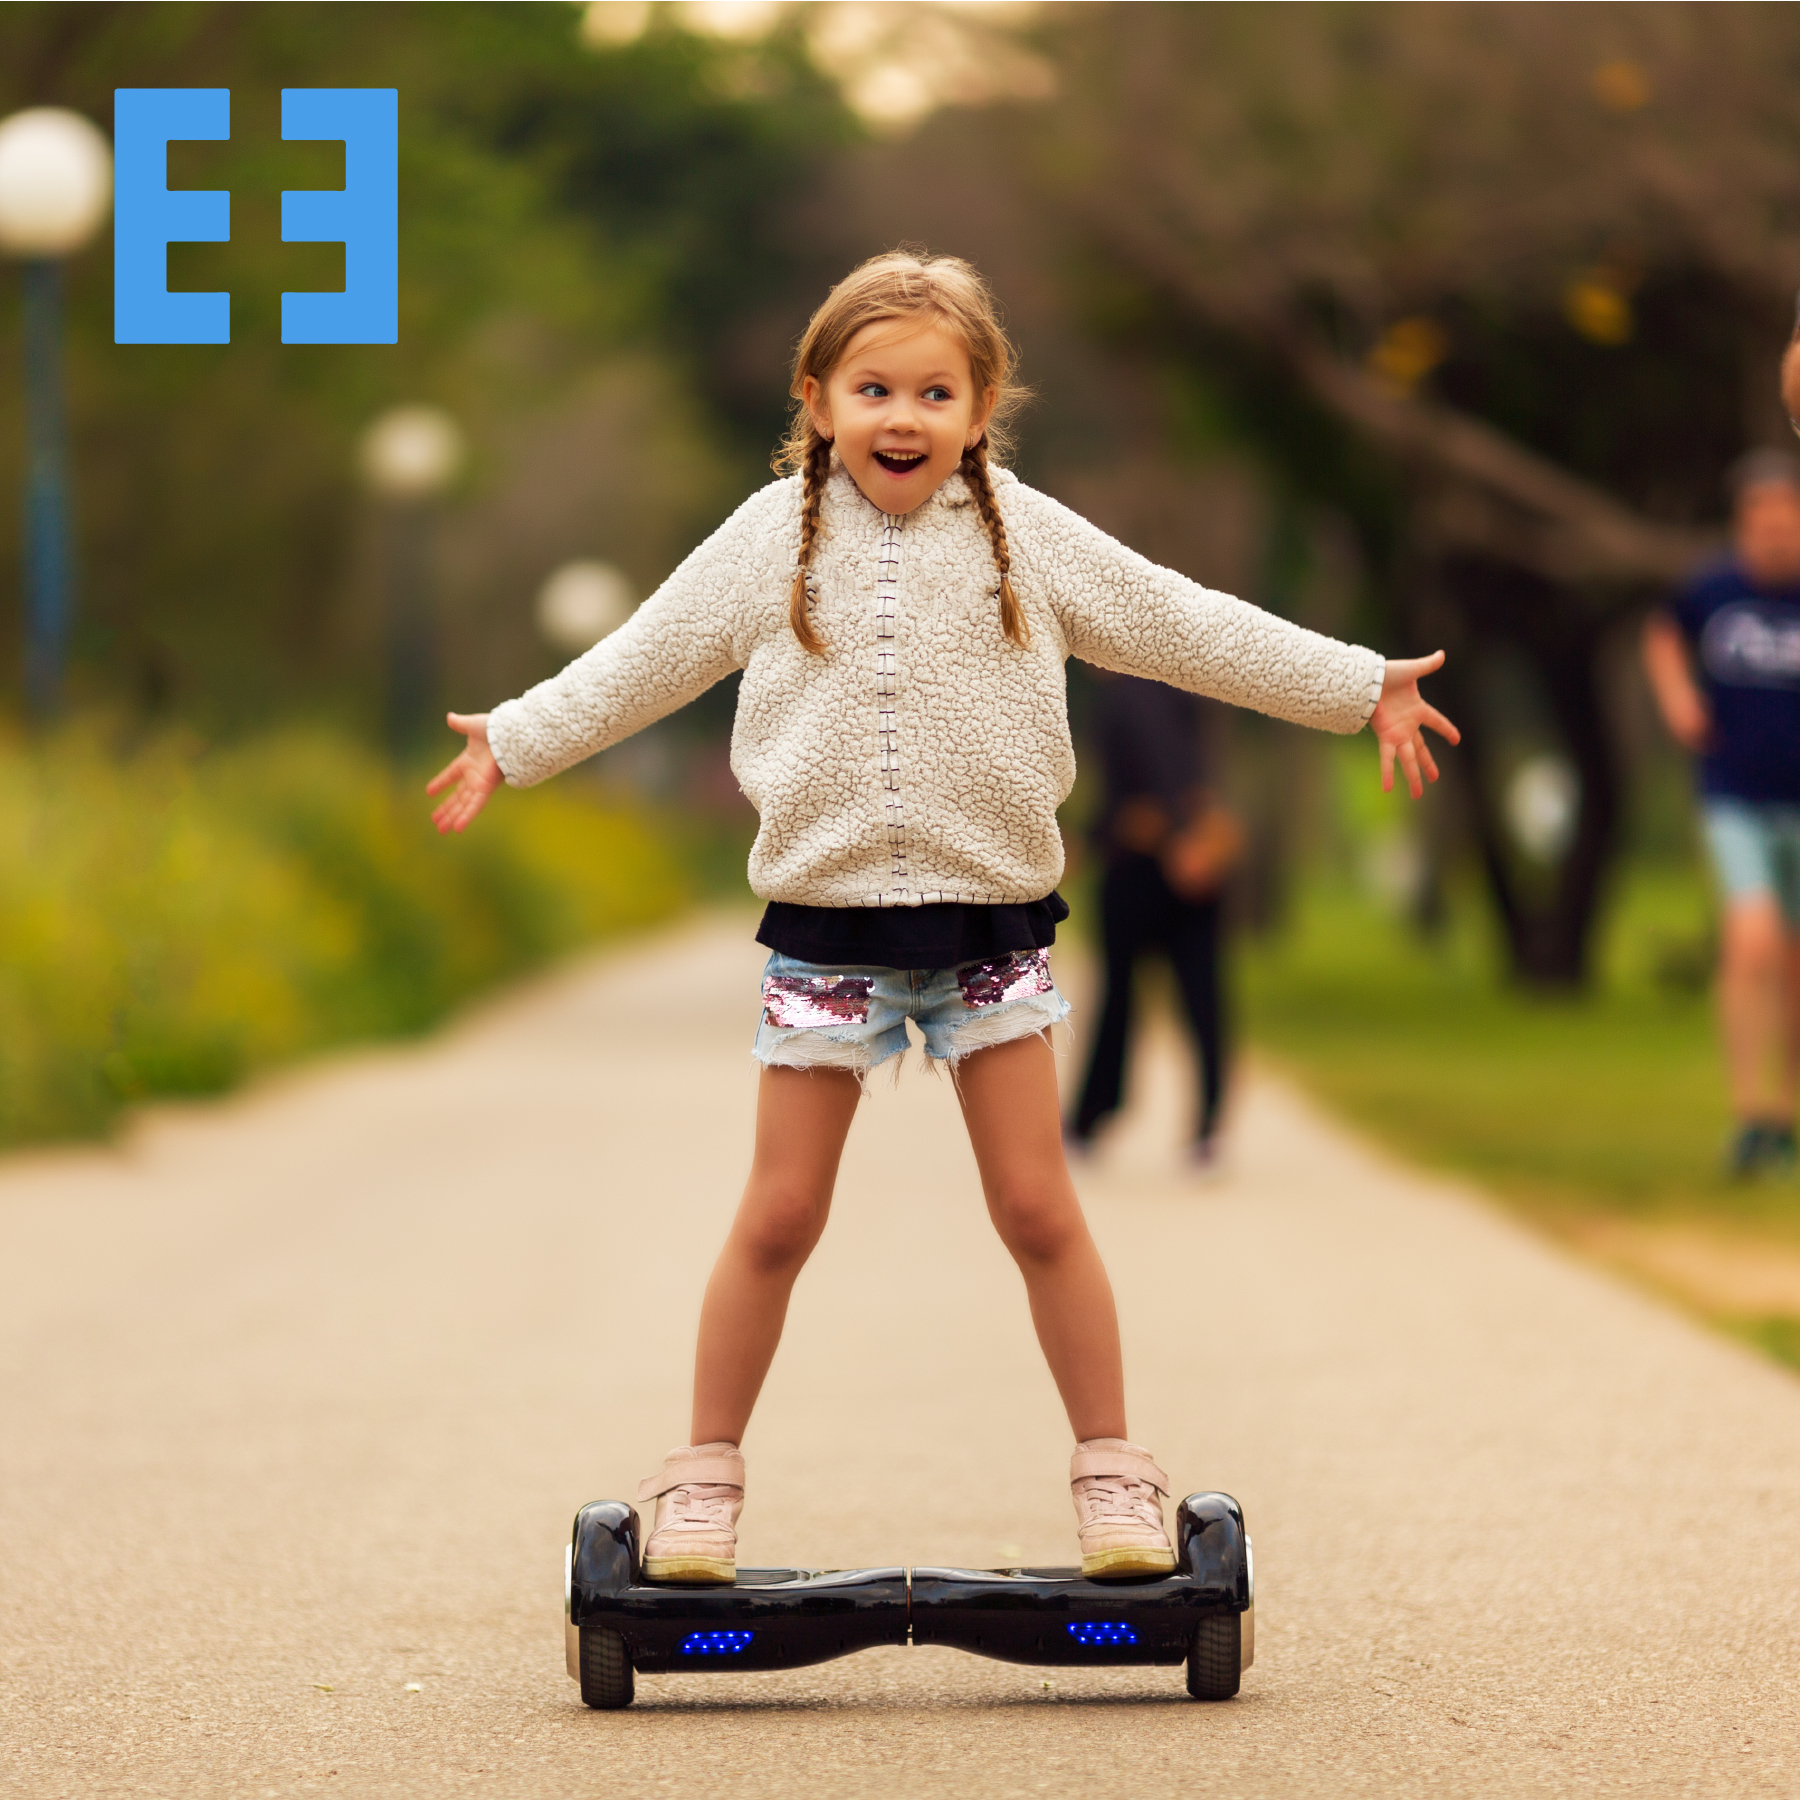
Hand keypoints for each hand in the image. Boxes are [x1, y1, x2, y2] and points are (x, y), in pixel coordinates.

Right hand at [426, 712, 502, 833]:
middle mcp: (474, 775)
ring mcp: (481, 783)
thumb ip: (460, 724)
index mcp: (469, 760)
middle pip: (457, 796)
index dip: (441, 782)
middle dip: (447, 809)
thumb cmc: (496, 728)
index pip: (451, 774)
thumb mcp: (473, 725)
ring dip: (453, 818)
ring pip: (464, 805)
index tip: (429, 791)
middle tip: (436, 821)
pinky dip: (466, 817)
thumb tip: (449, 717)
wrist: (511, 734)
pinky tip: (457, 828)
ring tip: (441, 830)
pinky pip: (475, 806)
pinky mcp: (487, 789)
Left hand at [1369, 651, 1460, 798]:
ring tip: (1417, 795)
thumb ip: (1427, 665)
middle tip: (1435, 779)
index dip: (1446, 729)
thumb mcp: (1411, 670)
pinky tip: (1387, 789)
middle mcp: (1407, 725)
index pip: (1436, 721)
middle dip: (1427, 765)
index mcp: (1417, 709)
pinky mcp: (1384, 737)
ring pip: (1408, 759)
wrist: (1367, 679)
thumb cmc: (1386, 673)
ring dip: (1412, 777)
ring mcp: (1396, 733)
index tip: (1456, 739)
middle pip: (1421, 749)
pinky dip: (1387, 773)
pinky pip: (1387, 758)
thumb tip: (1442, 654)